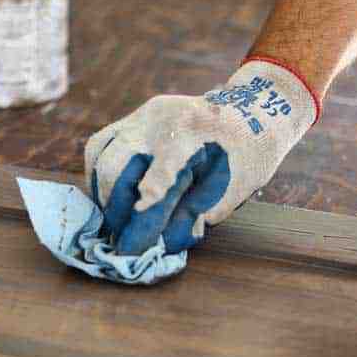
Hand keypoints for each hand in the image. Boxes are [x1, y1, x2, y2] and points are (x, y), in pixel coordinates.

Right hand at [84, 59, 317, 254]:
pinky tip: (112, 193)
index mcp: (190, 137)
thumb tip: (157, 244)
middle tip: (118, 233)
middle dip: (112, 207)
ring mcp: (143, 115)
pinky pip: (102, 145)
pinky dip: (100, 172)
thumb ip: (193, 216)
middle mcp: (159, 120)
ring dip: (100, 190)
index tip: (130, 248)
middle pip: (112, 167)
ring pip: (99, 153)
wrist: (257, 108)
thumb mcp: (231, 192)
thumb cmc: (248, 156)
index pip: (152, 185)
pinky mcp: (135, 117)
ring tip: (113, 215)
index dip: (139, 221)